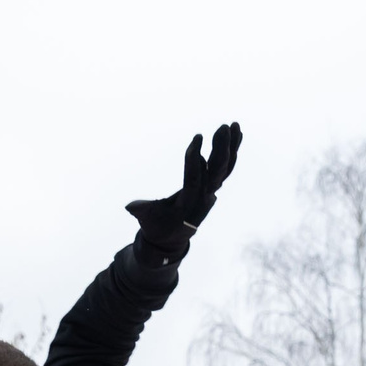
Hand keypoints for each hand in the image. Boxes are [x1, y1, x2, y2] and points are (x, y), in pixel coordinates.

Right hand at [124, 122, 242, 261]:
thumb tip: (131, 207)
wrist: (170, 241)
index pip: (194, 180)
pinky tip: (235, 134)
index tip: (197, 138)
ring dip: (231, 146)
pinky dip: (231, 152)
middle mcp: (203, 198)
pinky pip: (225, 168)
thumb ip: (141, 211)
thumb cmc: (155, 227)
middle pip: (217, 172)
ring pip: (225, 168)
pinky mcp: (212, 187)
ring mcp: (210, 192)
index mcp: (187, 205)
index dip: (195, 160)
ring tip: (234, 124)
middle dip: (221, 150)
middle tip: (223, 127)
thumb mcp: (146, 220)